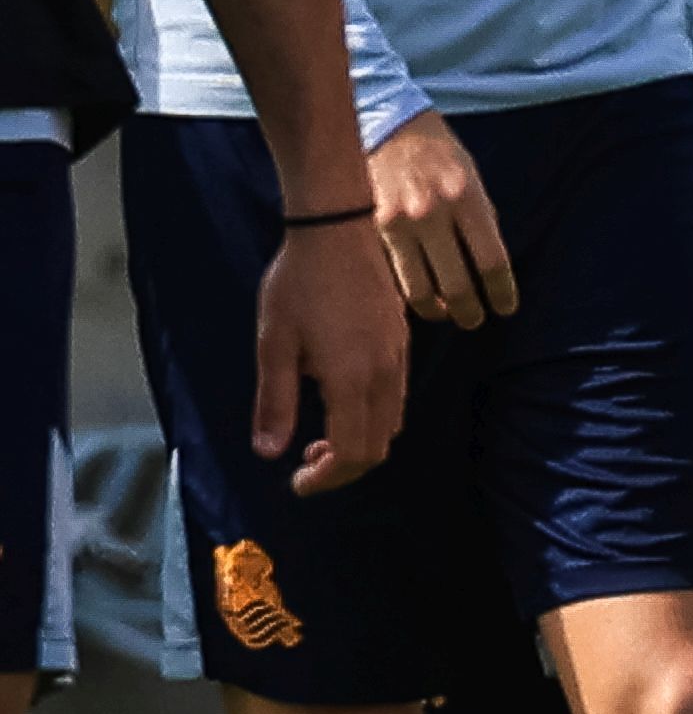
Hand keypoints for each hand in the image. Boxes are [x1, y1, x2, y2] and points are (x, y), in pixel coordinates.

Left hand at [249, 203, 406, 495]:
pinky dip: (371, 419)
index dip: (326, 478)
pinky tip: (339, 400)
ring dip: (358, 443)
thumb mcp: (274, 342)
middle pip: (378, 447)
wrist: (340, 230)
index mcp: (351, 378)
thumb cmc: (299, 284)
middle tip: (304, 464)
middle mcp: (384, 375)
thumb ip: (275, 400)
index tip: (296, 483)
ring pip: (391, 425)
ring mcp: (398, 358)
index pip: (351, 452)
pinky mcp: (402, 344)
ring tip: (319, 435)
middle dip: (342, 468)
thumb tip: (269, 453)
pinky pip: (395, 399)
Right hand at [372, 111, 515, 328]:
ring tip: (447, 315)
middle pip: (456, 285)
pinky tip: (416, 299)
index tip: (506, 308)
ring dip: (437, 311)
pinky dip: (407, 294)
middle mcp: (431, 214)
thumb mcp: (472, 180)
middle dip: (470, 311)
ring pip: (418, 290)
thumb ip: (480, 220)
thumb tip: (489, 268)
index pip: (491, 262)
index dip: (501, 293)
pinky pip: (392, 275)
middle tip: (475, 321)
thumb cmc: (439, 153)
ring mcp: (396, 224)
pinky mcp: (370, 230)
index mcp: (465, 199)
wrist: (387, 127)